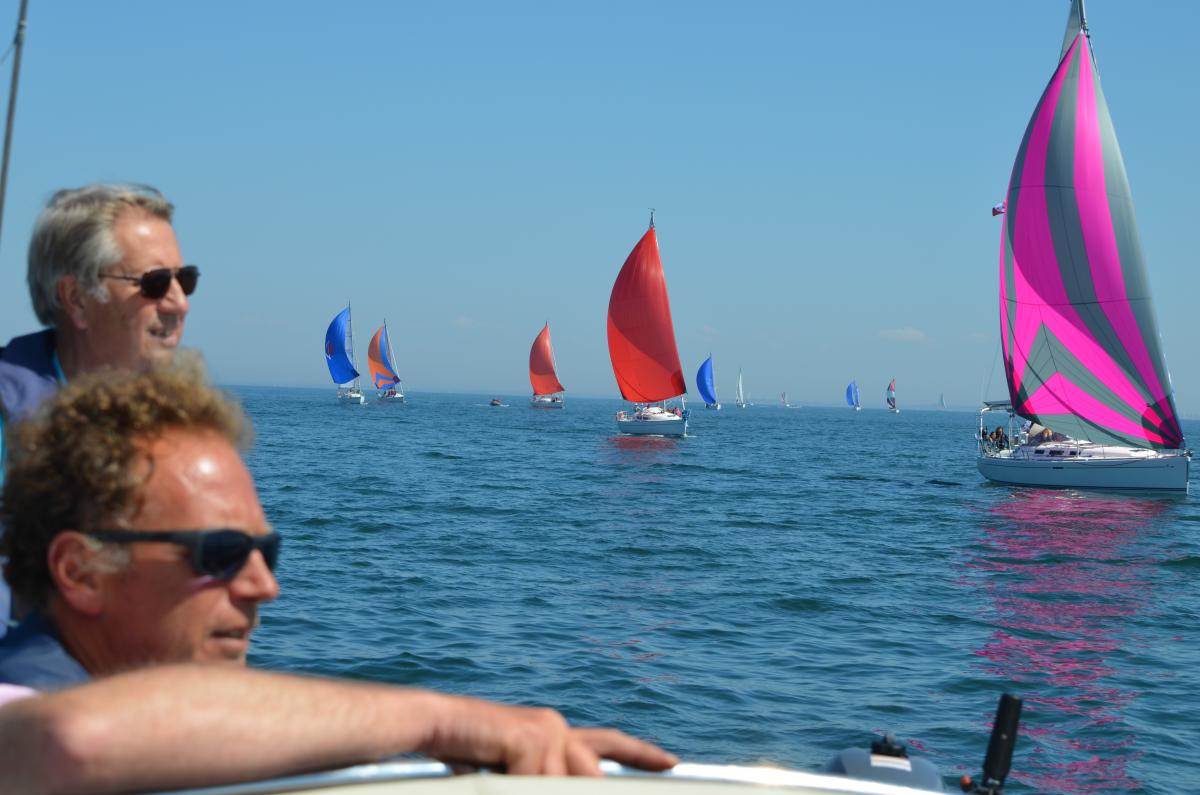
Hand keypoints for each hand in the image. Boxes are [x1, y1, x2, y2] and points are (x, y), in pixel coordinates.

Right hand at [419, 695, 676, 775]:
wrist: (431, 725)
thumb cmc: (466, 753)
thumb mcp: (512, 774)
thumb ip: (539, 779)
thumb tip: (559, 786)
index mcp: (556, 734)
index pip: (607, 741)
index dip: (640, 752)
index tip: (671, 761)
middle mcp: (558, 727)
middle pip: (591, 778)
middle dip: (579, 787)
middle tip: (527, 774)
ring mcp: (548, 730)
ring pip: (562, 786)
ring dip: (529, 785)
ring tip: (502, 768)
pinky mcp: (532, 738)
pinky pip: (536, 783)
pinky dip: (514, 787)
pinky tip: (492, 770)